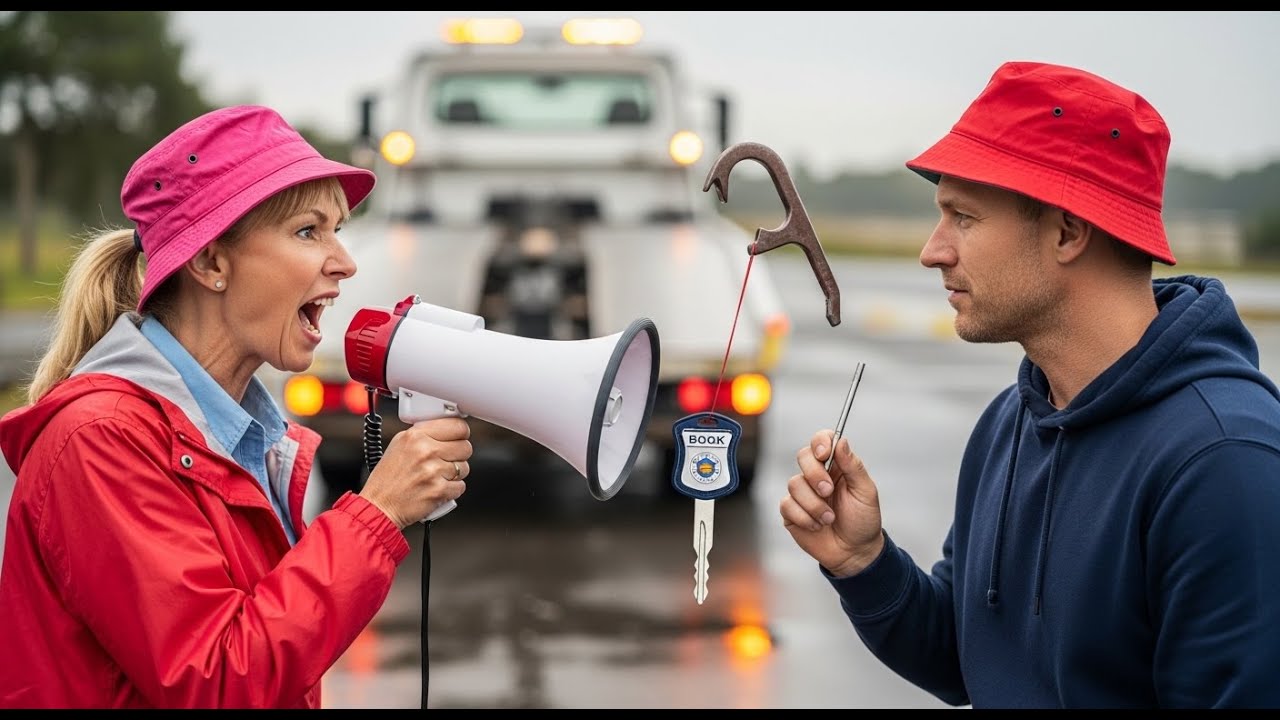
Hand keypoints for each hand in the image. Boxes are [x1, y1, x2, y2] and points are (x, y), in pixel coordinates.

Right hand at [359, 417, 472, 528]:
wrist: (379, 507)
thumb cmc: (387, 480)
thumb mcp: (399, 445)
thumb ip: (423, 435)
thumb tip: (448, 429)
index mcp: (415, 435)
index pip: (457, 425)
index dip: (460, 434)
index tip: (458, 438)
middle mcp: (425, 450)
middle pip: (465, 446)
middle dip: (458, 455)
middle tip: (445, 461)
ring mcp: (432, 470)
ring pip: (464, 467)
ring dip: (455, 475)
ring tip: (436, 477)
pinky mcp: (438, 490)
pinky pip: (460, 486)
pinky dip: (451, 490)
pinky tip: (436, 488)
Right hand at [779, 428, 883, 577]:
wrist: (854, 553)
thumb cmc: (863, 521)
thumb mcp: (865, 492)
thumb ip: (853, 466)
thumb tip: (842, 442)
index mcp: (837, 466)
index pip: (822, 441)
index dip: (820, 442)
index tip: (825, 454)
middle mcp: (817, 476)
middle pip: (803, 456)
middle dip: (815, 474)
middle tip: (829, 492)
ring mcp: (802, 493)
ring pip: (794, 483)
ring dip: (814, 504)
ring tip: (829, 519)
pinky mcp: (791, 511)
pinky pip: (787, 505)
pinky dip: (804, 517)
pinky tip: (817, 526)